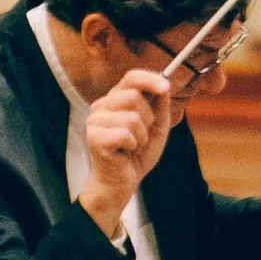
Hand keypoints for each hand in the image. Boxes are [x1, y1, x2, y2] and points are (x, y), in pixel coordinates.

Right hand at [78, 70, 176, 237]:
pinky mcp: (94, 137)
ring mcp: (95, 121)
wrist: (122, 182)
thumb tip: (164, 85)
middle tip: (141, 136)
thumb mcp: (156, 127)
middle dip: (148, 119)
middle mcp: (102, 105)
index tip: (165, 87)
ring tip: (133, 146)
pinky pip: (125, 134)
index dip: (149, 79)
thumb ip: (160, 106)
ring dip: (141, 137)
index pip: (131, 77)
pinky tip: (125, 152)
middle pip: (134, 96)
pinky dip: (132, 146)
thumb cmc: (137, 154)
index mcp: (116, 99)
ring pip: (132, 118)